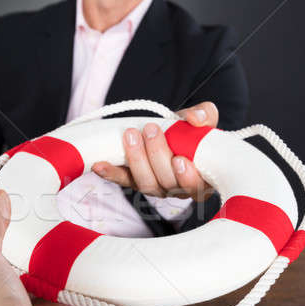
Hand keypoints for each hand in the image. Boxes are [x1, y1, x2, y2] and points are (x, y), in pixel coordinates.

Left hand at [92, 102, 217, 201]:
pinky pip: (123, 180)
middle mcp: (178, 189)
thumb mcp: (205, 120)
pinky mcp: (135, 181)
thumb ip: (205, 116)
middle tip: (150, 130)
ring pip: (145, 183)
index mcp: (200, 179)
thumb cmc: (195, 133)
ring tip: (131, 135)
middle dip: (156, 156)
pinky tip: (99, 165)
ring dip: (136, 159)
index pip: (195, 187)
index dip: (187, 177)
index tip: (179, 160)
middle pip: (167, 183)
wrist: (175, 135)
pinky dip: (111, 172)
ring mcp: (156, 187)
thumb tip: (194, 119)